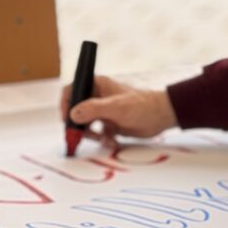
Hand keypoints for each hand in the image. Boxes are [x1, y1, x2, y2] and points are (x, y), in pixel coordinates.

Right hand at [59, 75, 177, 144]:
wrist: (162, 117)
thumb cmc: (142, 106)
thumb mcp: (116, 107)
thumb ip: (93, 109)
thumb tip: (73, 114)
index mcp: (96, 85)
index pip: (72, 91)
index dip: (65, 104)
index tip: (67, 120)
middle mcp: (97, 97)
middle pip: (76, 111)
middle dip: (77, 125)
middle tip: (80, 136)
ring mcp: (104, 111)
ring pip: (86, 125)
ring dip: (91, 135)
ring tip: (102, 139)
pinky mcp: (110, 124)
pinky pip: (98, 134)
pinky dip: (102, 140)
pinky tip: (112, 142)